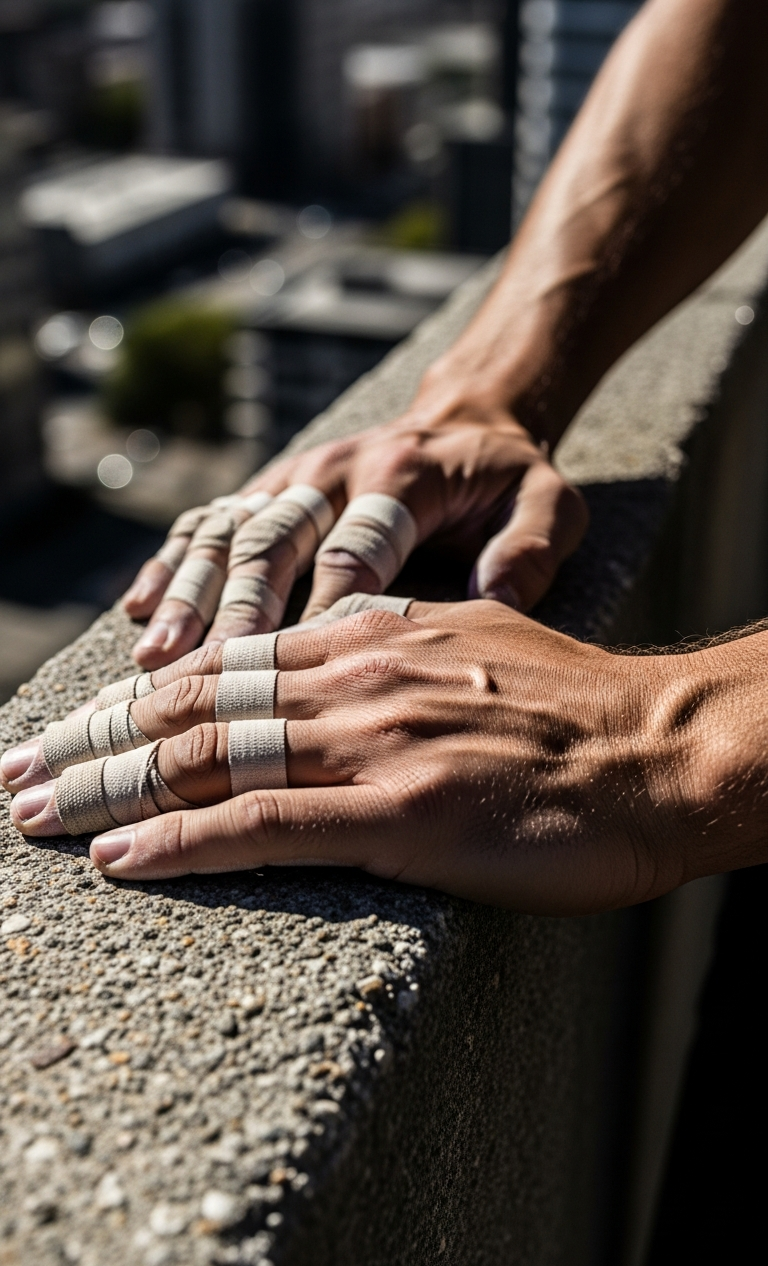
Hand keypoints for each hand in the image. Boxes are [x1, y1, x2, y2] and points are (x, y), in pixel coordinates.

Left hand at [10, 601, 749, 914]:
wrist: (661, 750)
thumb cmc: (577, 711)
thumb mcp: (471, 644)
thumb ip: (391, 649)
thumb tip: (333, 649)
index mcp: (366, 644)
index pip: (218, 668)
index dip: (131, 699)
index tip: (71, 726)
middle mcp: (353, 682)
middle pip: (189, 710)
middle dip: (92, 741)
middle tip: (17, 771)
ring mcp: (373, 746)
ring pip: (206, 762)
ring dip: (108, 789)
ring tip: (34, 815)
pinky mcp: (403, 814)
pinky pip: (265, 827)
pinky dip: (182, 843)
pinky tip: (120, 860)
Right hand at [121, 405, 586, 670]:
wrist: (468, 418)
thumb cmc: (508, 481)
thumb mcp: (551, 501)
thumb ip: (532, 546)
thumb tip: (496, 595)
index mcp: (401, 478)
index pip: (352, 552)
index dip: (316, 610)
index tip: (288, 676)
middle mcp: (334, 470)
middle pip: (272, 542)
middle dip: (230, 610)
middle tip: (191, 673)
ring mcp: (293, 477)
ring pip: (227, 534)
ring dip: (187, 594)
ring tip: (151, 655)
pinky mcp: (268, 489)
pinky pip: (210, 522)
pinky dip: (172, 566)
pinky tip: (139, 611)